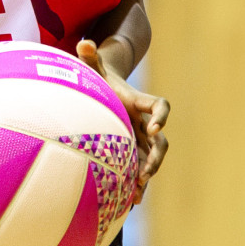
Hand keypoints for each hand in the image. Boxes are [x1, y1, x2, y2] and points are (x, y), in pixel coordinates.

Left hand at [77, 39, 168, 203]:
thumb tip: (83, 43)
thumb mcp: (93, 67)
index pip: (160, 105)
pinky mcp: (133, 150)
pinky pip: (140, 168)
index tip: (153, 128)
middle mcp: (145, 122)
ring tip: (137, 194)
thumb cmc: (99, 78)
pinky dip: (137, 183)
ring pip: (153, 159)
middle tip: (146, 172)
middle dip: (156, 157)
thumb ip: (90, 56)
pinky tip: (129, 202)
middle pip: (161, 141)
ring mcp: (141, 138)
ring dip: (148, 174)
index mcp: (139, 101)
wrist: (106, 89)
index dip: (161, 116)